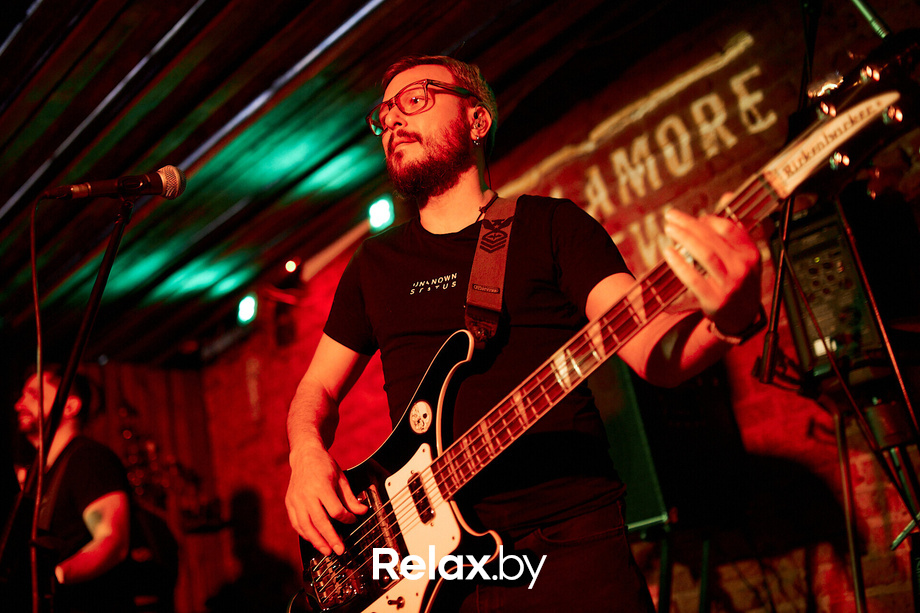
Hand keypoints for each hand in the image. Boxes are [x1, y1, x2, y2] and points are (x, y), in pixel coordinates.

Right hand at [285, 444, 367, 555]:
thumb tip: (362, 511)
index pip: (335, 510)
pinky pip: (296, 523)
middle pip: (319, 521)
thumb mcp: (341, 478)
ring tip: (327, 550)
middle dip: (331, 538)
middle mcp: (306, 494)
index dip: (346, 518)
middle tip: (340, 550)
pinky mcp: (289, 503)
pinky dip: (305, 534)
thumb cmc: (324, 466)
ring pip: (305, 526)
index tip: (352, 520)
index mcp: (321, 486)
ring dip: (317, 541)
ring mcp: (296, 500)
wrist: (304, 455)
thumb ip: (350, 498)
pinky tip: (314, 540)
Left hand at [661, 208, 762, 333]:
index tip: (695, 218)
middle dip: (689, 225)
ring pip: (704, 255)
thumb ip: (734, 227)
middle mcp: (742, 268)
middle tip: (671, 217)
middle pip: (712, 240)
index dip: (709, 220)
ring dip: (684, 239)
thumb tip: (726, 195)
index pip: (729, 229)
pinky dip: (679, 264)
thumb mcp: (744, 255)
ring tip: (669, 229)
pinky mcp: (714, 299)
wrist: (742, 317)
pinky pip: (693, 278)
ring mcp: (729, 285)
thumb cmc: (740, 280)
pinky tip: (668, 252)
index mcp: (750, 254)